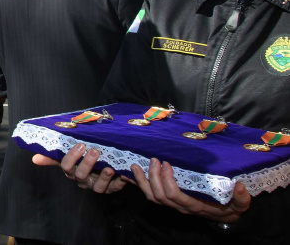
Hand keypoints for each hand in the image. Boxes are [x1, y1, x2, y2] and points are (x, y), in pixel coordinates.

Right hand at [33, 143, 131, 193]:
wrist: (102, 165)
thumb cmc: (82, 159)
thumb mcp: (68, 156)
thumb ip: (53, 157)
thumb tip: (34, 159)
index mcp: (72, 171)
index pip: (67, 167)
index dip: (73, 157)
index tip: (80, 145)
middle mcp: (82, 180)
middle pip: (81, 175)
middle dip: (88, 164)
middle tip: (94, 150)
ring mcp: (96, 185)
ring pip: (98, 187)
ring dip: (103, 178)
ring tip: (109, 167)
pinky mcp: (110, 188)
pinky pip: (114, 189)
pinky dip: (119, 183)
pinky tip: (123, 174)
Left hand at [131, 158, 250, 222]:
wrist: (224, 215)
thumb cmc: (230, 206)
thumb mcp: (240, 204)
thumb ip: (242, 197)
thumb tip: (240, 186)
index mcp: (194, 205)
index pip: (175, 196)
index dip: (167, 180)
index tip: (167, 163)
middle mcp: (180, 206)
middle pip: (159, 196)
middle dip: (153, 177)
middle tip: (153, 160)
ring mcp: (173, 205)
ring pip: (152, 197)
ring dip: (142, 181)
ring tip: (135, 166)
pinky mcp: (168, 201)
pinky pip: (151, 195)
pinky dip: (141, 185)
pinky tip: (134, 173)